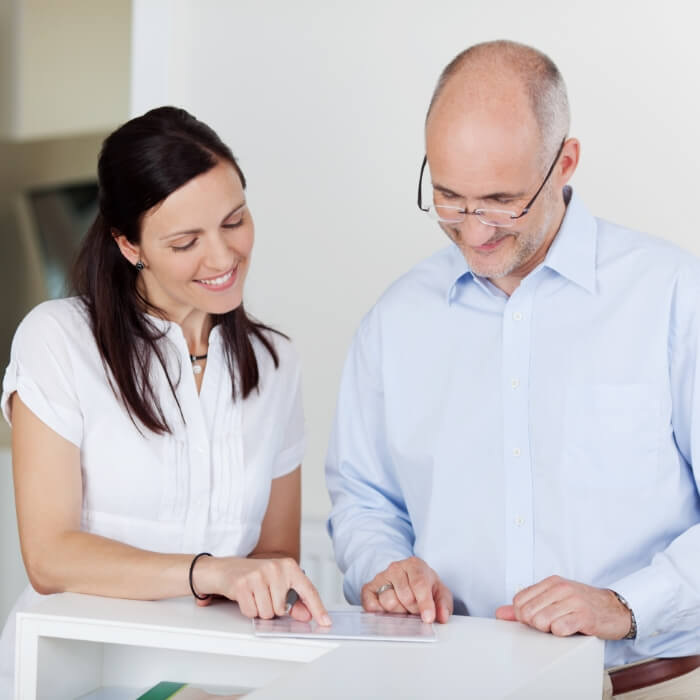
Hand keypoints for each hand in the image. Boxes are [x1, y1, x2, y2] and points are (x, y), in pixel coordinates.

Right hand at [195, 556, 330, 625]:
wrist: (225, 569)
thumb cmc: (254, 576)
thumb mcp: (277, 584)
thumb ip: (294, 600)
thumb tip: (306, 615)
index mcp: (288, 566)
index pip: (307, 590)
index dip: (317, 608)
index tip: (325, 621)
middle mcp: (275, 568)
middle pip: (282, 609)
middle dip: (272, 609)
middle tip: (263, 595)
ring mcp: (259, 575)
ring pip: (268, 613)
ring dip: (260, 610)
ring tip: (254, 595)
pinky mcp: (243, 584)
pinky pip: (252, 613)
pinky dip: (248, 610)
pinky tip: (245, 597)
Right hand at [361, 556, 452, 623]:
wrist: (407, 577)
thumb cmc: (424, 584)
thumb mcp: (439, 592)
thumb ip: (444, 604)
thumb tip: (442, 617)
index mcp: (415, 565)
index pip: (419, 584)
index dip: (424, 603)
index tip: (428, 618)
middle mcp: (396, 568)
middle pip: (405, 596)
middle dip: (413, 609)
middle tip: (416, 609)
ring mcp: (381, 577)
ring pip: (388, 602)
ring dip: (399, 612)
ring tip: (404, 608)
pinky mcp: (368, 588)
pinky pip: (371, 605)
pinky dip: (380, 612)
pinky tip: (389, 610)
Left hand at [495, 575, 631, 639]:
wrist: (616, 609)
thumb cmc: (583, 605)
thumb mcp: (554, 600)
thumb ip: (527, 605)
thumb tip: (500, 613)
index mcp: (551, 582)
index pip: (519, 600)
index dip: (522, 616)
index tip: (534, 620)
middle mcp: (561, 588)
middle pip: (528, 613)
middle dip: (534, 625)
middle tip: (549, 625)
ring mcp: (573, 601)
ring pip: (541, 621)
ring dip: (548, 630)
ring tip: (560, 627)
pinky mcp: (585, 616)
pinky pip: (559, 629)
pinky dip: (561, 634)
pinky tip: (569, 630)